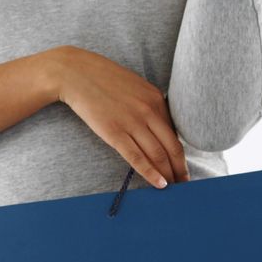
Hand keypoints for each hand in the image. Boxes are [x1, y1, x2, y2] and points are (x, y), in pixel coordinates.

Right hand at [42, 45, 189, 187]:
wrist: (76, 74)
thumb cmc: (103, 79)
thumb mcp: (134, 87)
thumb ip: (148, 105)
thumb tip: (158, 129)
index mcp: (155, 99)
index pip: (174, 133)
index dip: (181, 154)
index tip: (183, 168)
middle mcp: (148, 111)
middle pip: (171, 147)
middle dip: (180, 169)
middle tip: (185, 185)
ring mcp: (132, 122)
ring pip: (157, 155)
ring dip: (168, 174)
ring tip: (173, 188)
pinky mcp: (114, 133)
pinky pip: (136, 157)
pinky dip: (150, 173)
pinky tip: (159, 184)